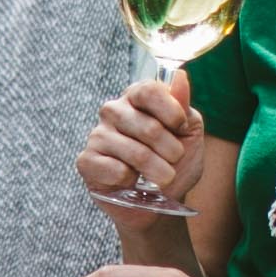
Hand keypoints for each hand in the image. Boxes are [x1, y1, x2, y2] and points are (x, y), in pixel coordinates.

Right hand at [77, 67, 206, 211]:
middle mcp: (113, 111)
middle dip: (171, 151)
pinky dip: (132, 181)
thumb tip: (180, 76)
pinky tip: (131, 181)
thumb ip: (183, 106)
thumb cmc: (175, 162)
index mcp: (136, 98)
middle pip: (148, 126)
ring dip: (158, 171)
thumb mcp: (189, 134)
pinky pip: (115, 170)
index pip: (149, 90)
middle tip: (174, 160)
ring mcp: (97, 135)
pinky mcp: (86, 161)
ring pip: (135, 152)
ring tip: (163, 178)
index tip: (181, 127)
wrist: (160, 200)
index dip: (170, 110)